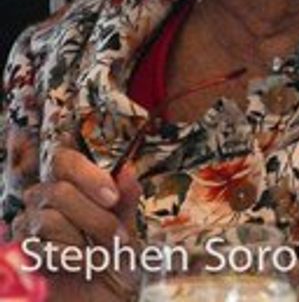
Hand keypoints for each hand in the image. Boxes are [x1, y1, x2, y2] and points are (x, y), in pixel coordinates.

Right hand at [13, 147, 140, 299]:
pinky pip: (39, 249)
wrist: (105, 299)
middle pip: (59, 191)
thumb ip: (126, 198)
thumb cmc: (115, 258)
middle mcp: (41, 202)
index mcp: (69, 185)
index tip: (112, 197)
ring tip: (98, 254)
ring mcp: (26, 230)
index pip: (63, 160)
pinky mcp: (19, 257)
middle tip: (117, 236)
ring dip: (82, 238)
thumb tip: (127, 170)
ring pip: (48, 219)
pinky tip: (83, 264)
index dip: (87, 175)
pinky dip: (68, 257)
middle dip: (95, 216)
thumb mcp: (128, 225)